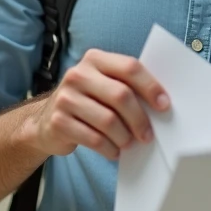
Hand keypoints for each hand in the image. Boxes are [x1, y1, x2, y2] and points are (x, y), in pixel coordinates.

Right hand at [29, 49, 169, 160]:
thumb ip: (126, 86)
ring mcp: (65, 98)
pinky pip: (94, 139)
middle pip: (120, 95)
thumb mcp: (102, 85)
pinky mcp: (58, 122)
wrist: (46, 120)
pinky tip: (113, 151)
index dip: (150, 87)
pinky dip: (109, 149)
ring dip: (124, 137)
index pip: (129, 67)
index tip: (164, 105)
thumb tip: (161, 104)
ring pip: (108, 121)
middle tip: (147, 135)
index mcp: (95, 59)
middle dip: (139, 118)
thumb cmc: (87, 102)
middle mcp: (78, 74)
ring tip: (128, 143)